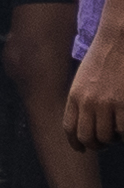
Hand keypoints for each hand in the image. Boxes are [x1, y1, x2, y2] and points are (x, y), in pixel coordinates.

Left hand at [71, 29, 123, 153]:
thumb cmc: (104, 57)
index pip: (69, 129)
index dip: (76, 143)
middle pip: (88, 138)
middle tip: (106, 142)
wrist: (118, 39)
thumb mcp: (84, 78)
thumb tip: (88, 122)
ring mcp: (108, 103)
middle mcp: (88, 102)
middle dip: (97, 144)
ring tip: (119, 130)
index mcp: (75, 95)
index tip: (82, 148)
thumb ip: (83, 99)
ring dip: (114, 138)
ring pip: (108, 137)